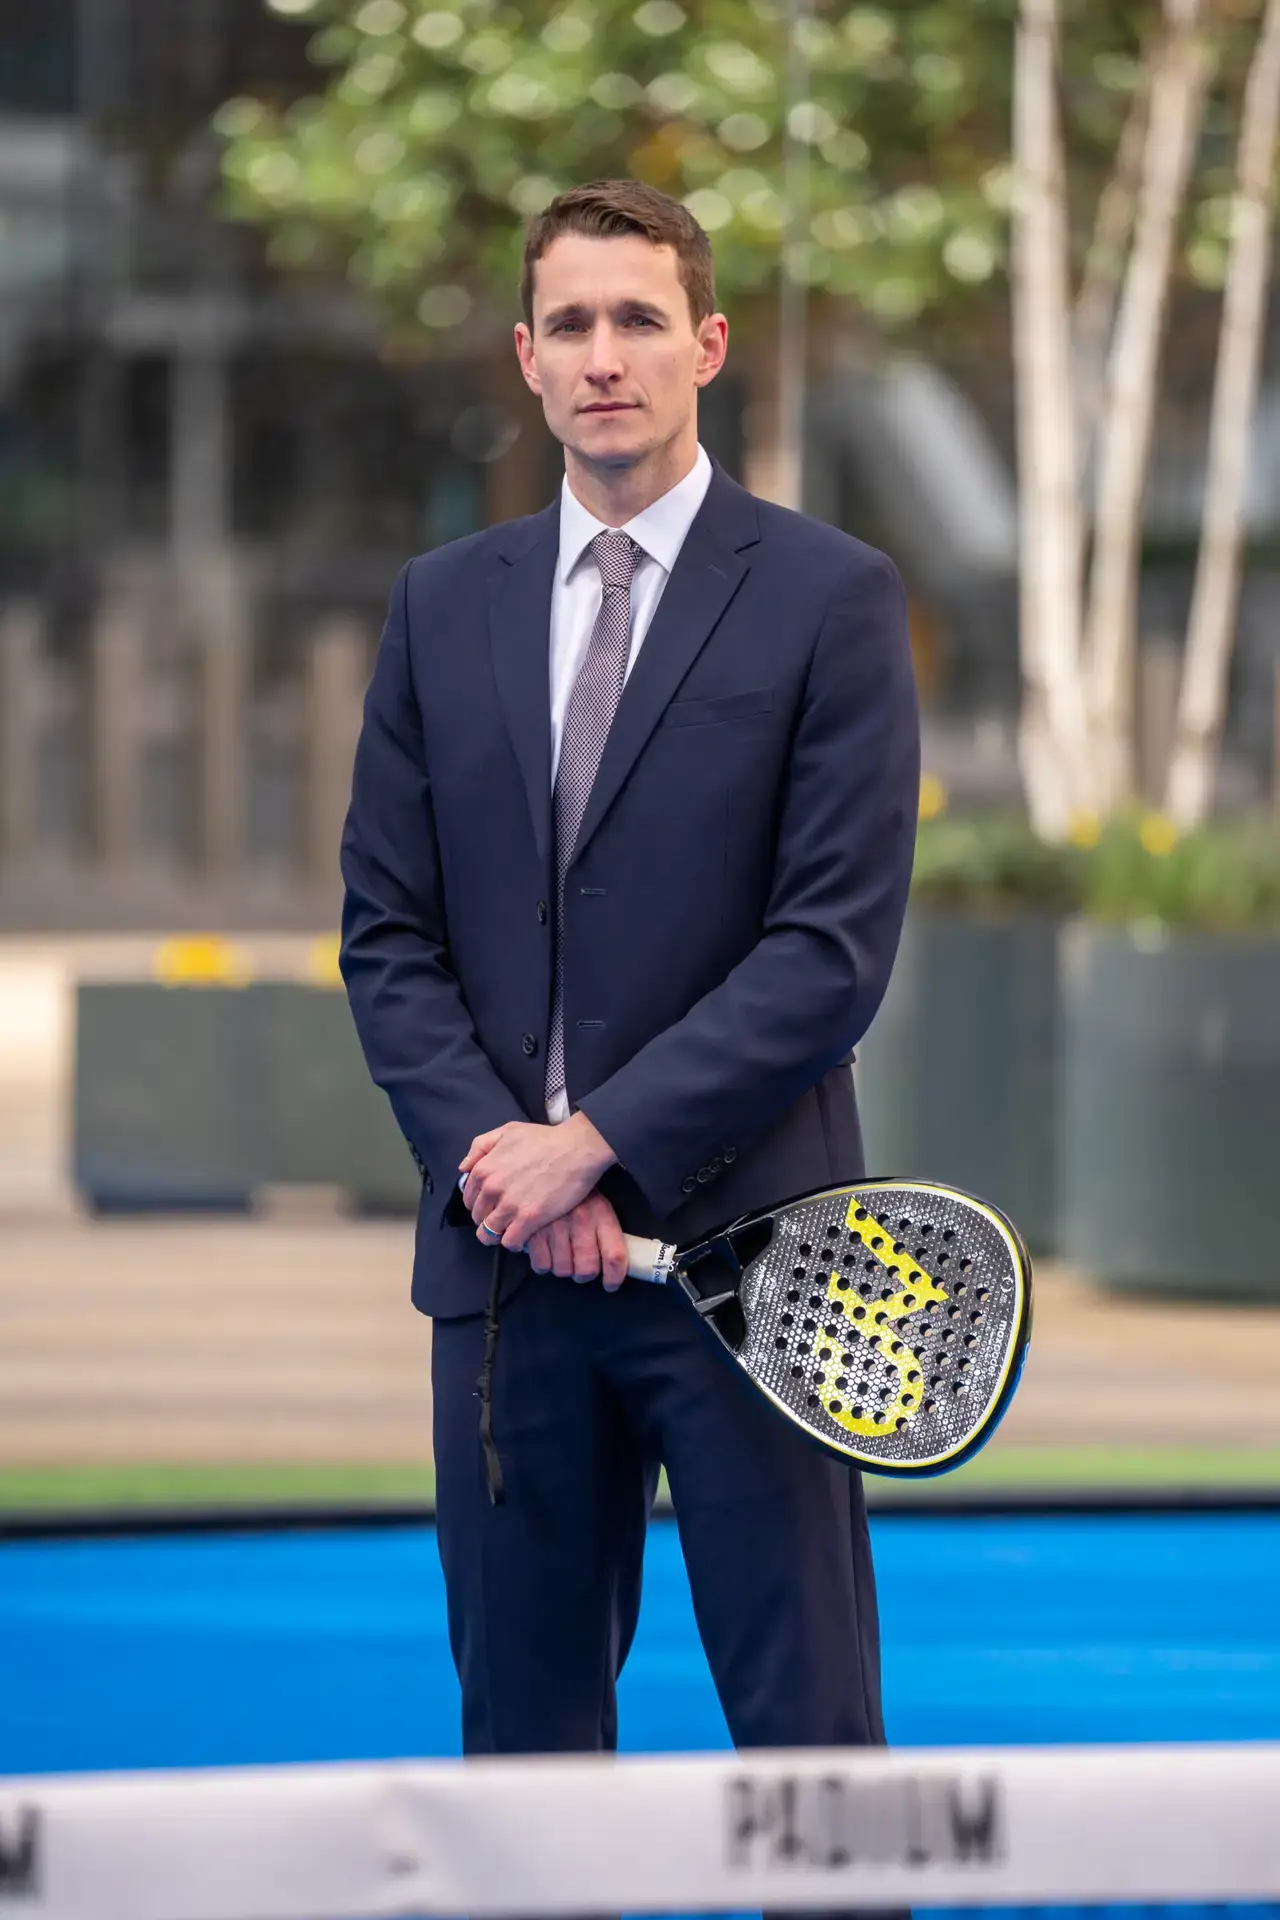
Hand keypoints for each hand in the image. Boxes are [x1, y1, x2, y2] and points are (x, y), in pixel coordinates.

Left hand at [459, 1112, 616, 1250]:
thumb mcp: (507, 1131)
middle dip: (489, 1219)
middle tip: (506, 1217)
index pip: (469, 1199)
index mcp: (483, 1169)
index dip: (480, 1204)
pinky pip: (510, 1242)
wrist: (576, 1149)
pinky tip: (523, 1237)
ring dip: (498, 1235)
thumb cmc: (544, 1138)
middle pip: (478, 1218)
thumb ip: (480, 1146)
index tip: (493, 1205)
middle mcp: (491, 1189)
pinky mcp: (529, 1219)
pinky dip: (514, 1243)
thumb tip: (464, 1168)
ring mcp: (509, 1206)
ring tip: (512, 1230)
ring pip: (489, 1234)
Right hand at [525, 1191, 629, 1291]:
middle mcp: (580, 1221)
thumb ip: (603, 1229)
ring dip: (562, 1268)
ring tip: (560, 1254)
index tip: (610, 1284)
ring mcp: (555, 1227)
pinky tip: (544, 1249)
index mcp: (601, 1213)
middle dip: (583, 1274)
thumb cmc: (573, 1188)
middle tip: (580, 1268)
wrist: (545, 1165)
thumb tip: (611, 1263)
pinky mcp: (531, 1231)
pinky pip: (541, 1265)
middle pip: (587, 1269)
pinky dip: (542, 1263)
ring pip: (562, 1270)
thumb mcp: (595, 1200)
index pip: (614, 1256)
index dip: (614, 1277)